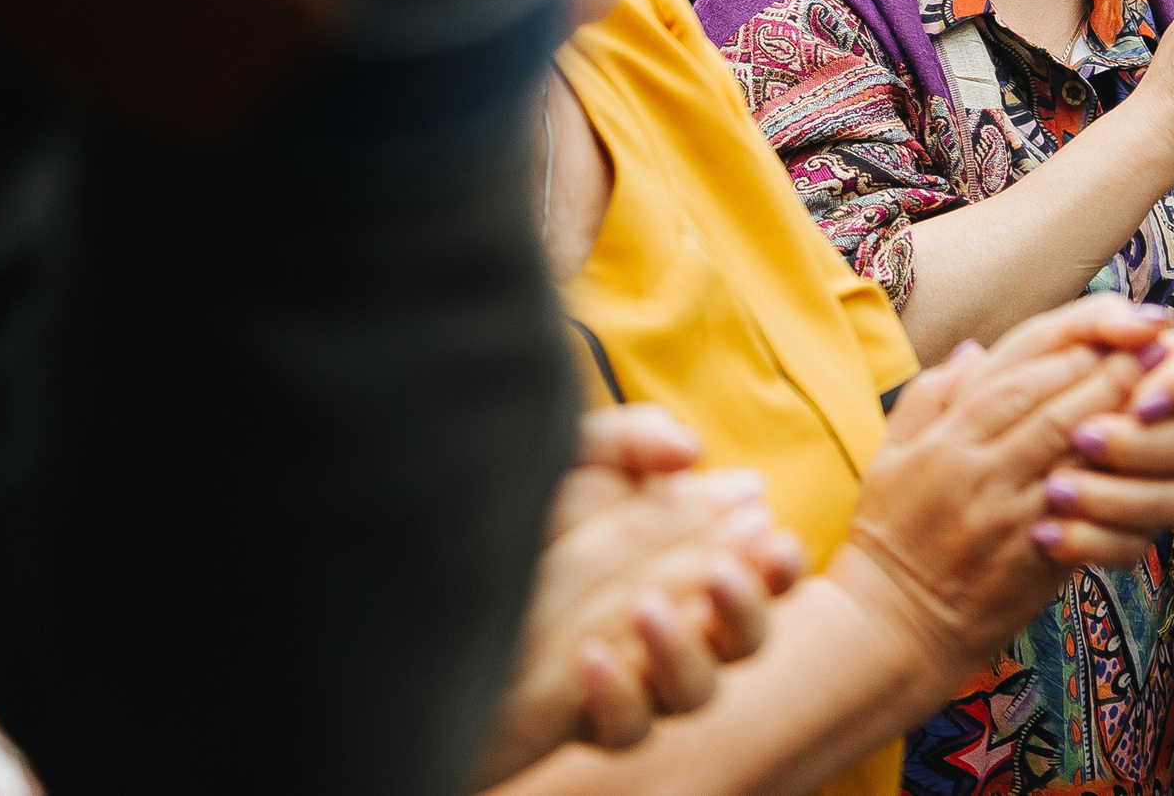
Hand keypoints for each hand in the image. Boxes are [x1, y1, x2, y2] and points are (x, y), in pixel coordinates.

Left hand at [477, 407, 806, 787]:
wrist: (394, 561)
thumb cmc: (495, 508)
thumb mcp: (563, 458)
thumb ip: (626, 442)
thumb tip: (690, 451)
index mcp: (673, 567)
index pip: (756, 578)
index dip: (776, 568)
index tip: (778, 536)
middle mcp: (658, 632)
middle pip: (739, 640)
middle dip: (745, 601)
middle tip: (734, 562)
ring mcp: (616, 681)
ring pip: (688, 695)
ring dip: (686, 651)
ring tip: (652, 608)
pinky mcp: (559, 722)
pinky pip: (614, 731)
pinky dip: (615, 696)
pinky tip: (590, 657)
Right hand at [838, 297, 1173, 673]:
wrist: (889, 627)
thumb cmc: (890, 535)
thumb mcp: (889, 456)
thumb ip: (929, 397)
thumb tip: (973, 351)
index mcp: (945, 443)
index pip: (1012, 381)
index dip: (1063, 353)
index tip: (1102, 334)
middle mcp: (978, 474)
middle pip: (1054, 411)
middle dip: (1107, 376)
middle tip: (1149, 350)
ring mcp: (1008, 518)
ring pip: (1074, 457)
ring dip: (1121, 421)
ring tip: (1156, 397)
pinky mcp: (1033, 560)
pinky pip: (1084, 514)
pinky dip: (1114, 485)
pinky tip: (1140, 466)